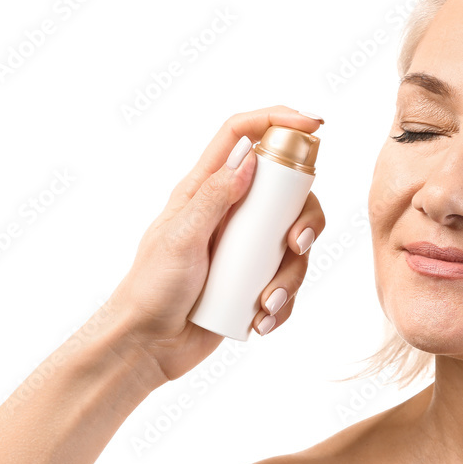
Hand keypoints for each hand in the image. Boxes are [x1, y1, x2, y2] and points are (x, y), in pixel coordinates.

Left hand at [107, 105, 325, 382]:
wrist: (148, 345)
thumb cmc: (151, 288)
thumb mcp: (180, 237)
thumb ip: (214, 197)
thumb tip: (249, 161)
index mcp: (206, 189)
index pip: (243, 136)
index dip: (277, 119)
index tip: (314, 125)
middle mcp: (231, 212)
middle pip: (288, 192)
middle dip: (305, 218)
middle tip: (295, 244)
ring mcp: (246, 247)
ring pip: (295, 242)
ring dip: (291, 275)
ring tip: (267, 302)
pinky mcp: (256, 281)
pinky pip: (289, 281)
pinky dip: (284, 302)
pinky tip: (261, 321)